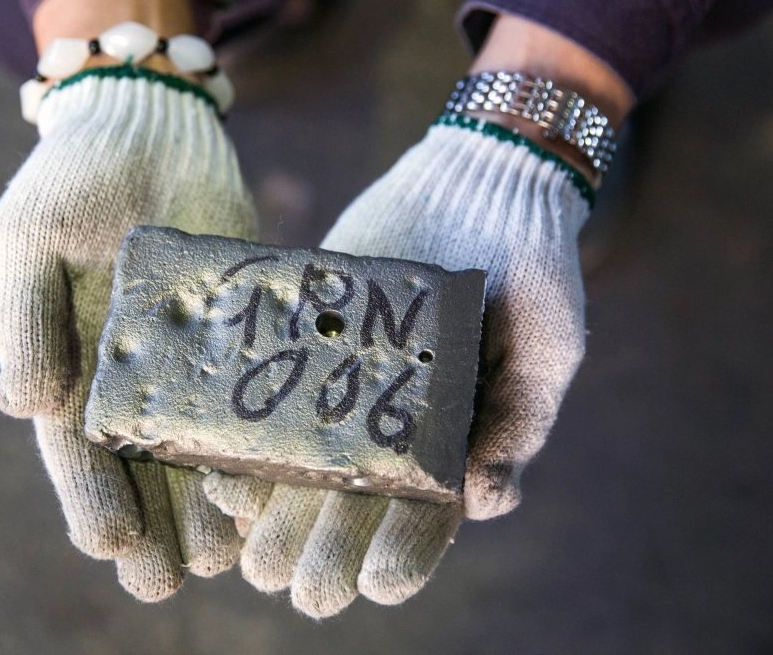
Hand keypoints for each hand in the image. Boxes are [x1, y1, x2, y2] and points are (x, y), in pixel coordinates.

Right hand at [0, 68, 257, 599]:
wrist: (146, 127)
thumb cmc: (68, 185)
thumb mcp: (24, 245)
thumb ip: (21, 323)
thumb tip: (21, 409)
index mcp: (70, 367)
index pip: (77, 451)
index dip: (92, 500)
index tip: (112, 548)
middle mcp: (132, 376)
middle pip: (140, 467)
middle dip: (153, 526)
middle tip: (169, 583)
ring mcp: (189, 358)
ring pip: (198, 445)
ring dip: (205, 502)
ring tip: (222, 555)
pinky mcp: (240, 331)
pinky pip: (248, 394)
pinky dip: (256, 439)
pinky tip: (269, 479)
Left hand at [204, 114, 590, 616]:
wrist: (485, 180)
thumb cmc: (534, 269)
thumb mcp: (547, 348)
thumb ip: (521, 423)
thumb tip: (488, 504)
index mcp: (451, 437)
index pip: (424, 512)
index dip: (403, 552)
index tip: (378, 585)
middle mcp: (392, 418)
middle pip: (356, 498)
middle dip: (327, 547)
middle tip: (297, 590)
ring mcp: (348, 379)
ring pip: (308, 460)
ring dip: (279, 512)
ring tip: (250, 560)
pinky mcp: (311, 334)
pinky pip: (276, 390)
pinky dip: (249, 433)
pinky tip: (224, 471)